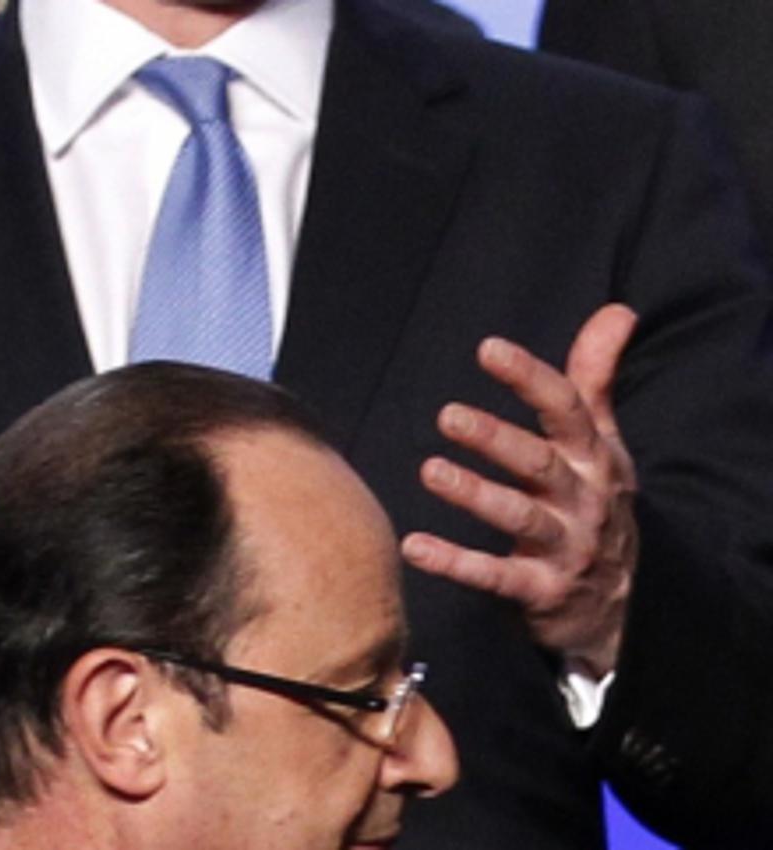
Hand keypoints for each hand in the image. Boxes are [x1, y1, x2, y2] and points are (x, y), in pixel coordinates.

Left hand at [401, 304, 639, 675]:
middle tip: (447, 416)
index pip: (567, 409)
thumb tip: (616, 310)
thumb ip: (595, 379)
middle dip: (496, 438)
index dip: (530, 377)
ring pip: (520, 517)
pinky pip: (496, 577)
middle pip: (539, 462)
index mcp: (594, 458)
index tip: (488, 349)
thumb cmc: (595, 506)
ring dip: (476, 494)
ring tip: (431, 471)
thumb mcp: (602, 444)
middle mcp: (584, 499)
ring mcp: (566, 547)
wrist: (617, 607)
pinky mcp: (542, 590)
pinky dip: (456, 564)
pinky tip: (413, 548)